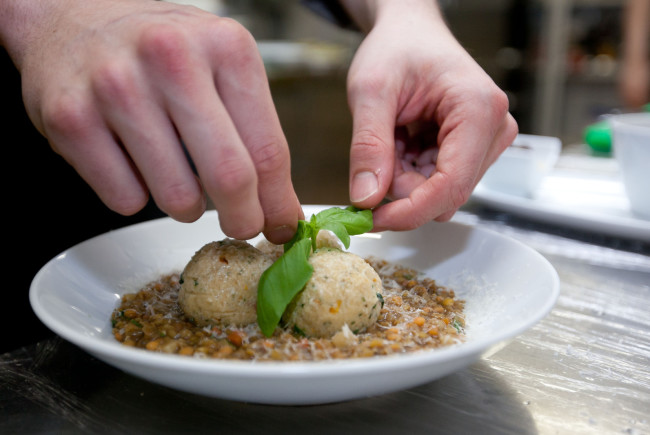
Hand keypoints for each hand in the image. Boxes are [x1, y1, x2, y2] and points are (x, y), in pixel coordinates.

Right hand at [1, 0, 301, 242]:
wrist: (73, 16)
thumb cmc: (161, 49)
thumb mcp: (221, 64)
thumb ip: (254, 128)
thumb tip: (277, 206)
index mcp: (225, 46)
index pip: (268, 149)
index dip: (278, 203)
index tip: (281, 226)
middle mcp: (172, 59)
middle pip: (229, 177)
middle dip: (243, 219)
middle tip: (241, 226)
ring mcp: (117, 87)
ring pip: (176, 197)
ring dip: (187, 207)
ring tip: (179, 181)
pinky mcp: (71, 118)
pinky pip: (125, 199)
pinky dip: (137, 197)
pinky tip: (134, 165)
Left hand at [342, 0, 517, 230]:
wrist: (410, 31)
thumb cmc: (397, 48)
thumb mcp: (371, 91)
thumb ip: (368, 146)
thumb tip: (366, 199)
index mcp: (478, 110)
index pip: (450, 186)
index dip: (409, 212)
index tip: (370, 220)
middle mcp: (494, 130)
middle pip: (445, 193)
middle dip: (401, 187)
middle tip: (375, 152)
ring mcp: (487, 142)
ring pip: (439, 192)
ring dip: (404, 178)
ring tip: (391, 136)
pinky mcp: (475, 150)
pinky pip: (437, 182)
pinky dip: (409, 171)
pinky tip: (402, 141)